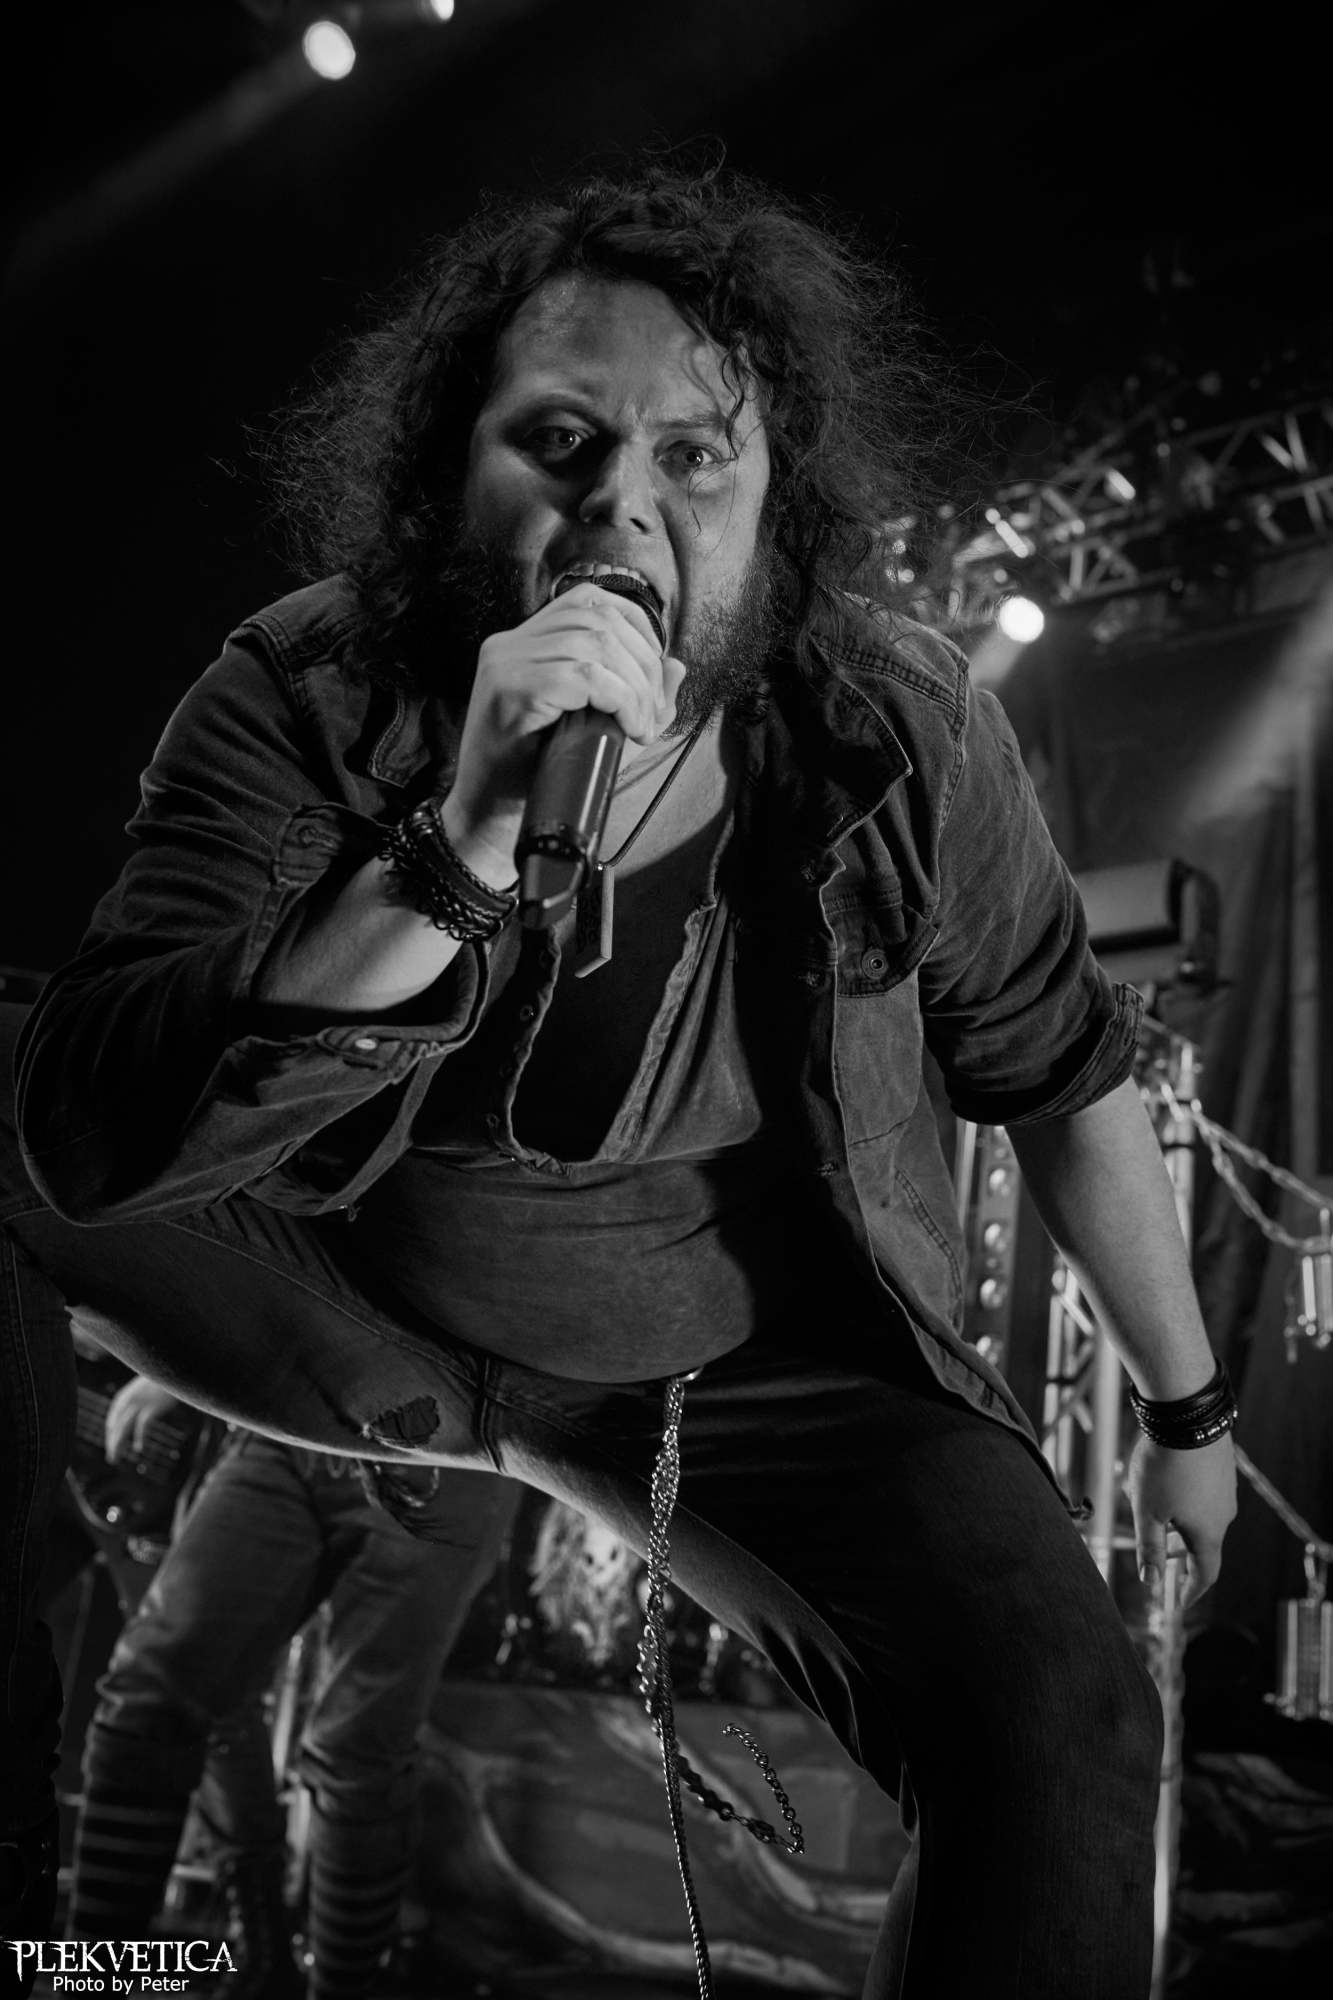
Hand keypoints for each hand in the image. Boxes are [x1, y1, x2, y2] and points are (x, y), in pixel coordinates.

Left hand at [105, 1376, 182, 1464]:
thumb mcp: (146, 1388)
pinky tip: (139, 1448)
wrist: (174, 1368)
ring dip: (117, 1445)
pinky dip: (140, 1438)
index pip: (113, 1420)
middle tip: (111, 1459)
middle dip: (112, 1443)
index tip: (112, 1447)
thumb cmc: (161, 1378)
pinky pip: (142, 1426)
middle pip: (116, 1426)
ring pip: (123, 1428)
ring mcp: (140, 1404)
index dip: (111, 1435)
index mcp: (124, 1397)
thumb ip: (139, 1400)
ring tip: (114, 1459)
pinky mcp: (152, 1407)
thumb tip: (137, 1413)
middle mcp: (128, 1400)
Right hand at [443, 584, 683, 881]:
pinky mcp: (510, 691)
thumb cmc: (534, 776)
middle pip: (597, 619)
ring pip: (594, 645)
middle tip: (652, 711)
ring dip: (634, 685)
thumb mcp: (594, 730)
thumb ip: (634, 695)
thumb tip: (677, 666)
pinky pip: (582, 677)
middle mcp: (510, 644)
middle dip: (642, 662)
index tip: (654, 669)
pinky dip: (619, 700)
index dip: (635, 625)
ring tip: (642, 724)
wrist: (487, 818)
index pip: (588, 600)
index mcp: (523, 642)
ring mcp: (505, 664)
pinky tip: (629, 727)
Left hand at [1126, 1430, 1236, 1609]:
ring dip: (1179, 1523)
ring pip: (1200, 1515)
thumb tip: (1150, 1581)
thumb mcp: (1148, 1511)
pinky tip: (1159, 1483)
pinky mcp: (1220, 1467)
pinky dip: (1183, 1500)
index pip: (1205, 1573)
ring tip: (1154, 1518)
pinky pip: (1201, 1493)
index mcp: (1208, 1532)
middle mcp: (1223, 1513)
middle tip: (1163, 1560)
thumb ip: (1150, 1548)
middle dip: (1181, 1554)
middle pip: (1203, 1544)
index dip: (1192, 1591)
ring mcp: (1224, 1488)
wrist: (1188, 1414)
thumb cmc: (1165, 1466)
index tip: (1180, 1603)